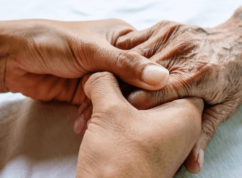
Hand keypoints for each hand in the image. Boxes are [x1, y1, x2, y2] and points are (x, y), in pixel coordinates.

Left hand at [0, 19, 168, 103]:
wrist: (14, 58)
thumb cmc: (53, 41)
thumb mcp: (93, 50)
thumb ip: (127, 64)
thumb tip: (162, 78)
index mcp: (121, 37)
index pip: (148, 59)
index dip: (153, 77)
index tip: (159, 95)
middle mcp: (115, 56)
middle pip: (134, 81)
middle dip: (129, 97)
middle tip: (128, 111)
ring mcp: (102, 74)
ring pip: (118, 95)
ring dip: (109, 107)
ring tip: (101, 117)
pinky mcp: (89, 90)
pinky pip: (101, 104)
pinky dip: (95, 113)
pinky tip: (87, 120)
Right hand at [76, 72, 202, 177]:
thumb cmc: (119, 161)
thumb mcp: (109, 113)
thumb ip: (105, 82)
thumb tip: (98, 72)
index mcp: (186, 113)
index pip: (171, 75)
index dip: (143, 65)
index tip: (123, 59)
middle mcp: (182, 125)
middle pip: (155, 89)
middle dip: (126, 84)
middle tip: (104, 77)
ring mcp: (166, 137)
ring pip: (141, 106)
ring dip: (116, 101)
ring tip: (93, 101)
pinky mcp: (149, 146)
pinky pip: (134, 121)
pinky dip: (116, 115)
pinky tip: (94, 114)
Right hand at [115, 20, 241, 172]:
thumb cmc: (235, 78)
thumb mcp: (224, 109)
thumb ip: (203, 135)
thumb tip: (192, 166)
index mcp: (198, 76)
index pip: (153, 94)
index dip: (131, 108)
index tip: (118, 118)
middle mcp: (184, 53)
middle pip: (138, 74)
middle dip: (119, 90)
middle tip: (103, 105)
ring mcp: (174, 36)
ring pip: (132, 57)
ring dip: (117, 72)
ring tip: (104, 88)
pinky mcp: (167, 26)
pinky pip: (135, 40)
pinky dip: (124, 55)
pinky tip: (118, 68)